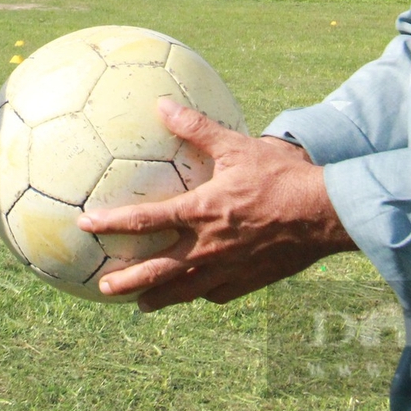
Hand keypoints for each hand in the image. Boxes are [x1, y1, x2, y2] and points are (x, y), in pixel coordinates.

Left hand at [76, 98, 354, 309]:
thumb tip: (162, 105)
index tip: (85, 225)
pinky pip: (217, 293)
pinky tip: (194, 294)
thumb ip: (196, 128)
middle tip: (103, 288)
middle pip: (158, 270)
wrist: (325, 214)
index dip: (111, 223)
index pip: (146, 221)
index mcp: (201, 212)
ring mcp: (229, 268)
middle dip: (128, 281)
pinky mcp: (249, 281)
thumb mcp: (237, 146)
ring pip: (185, 290)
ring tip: (141, 305)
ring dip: (159, 297)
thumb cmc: (281, 177)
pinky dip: (201, 294)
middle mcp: (209, 246)